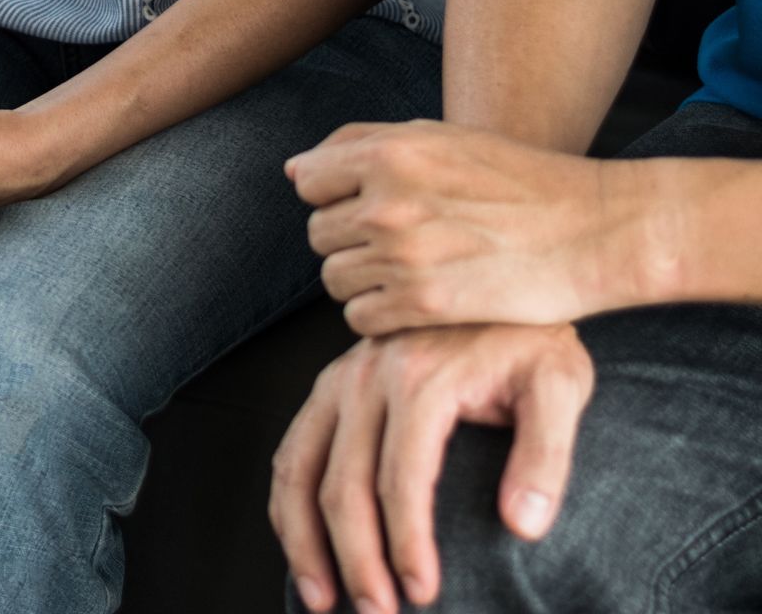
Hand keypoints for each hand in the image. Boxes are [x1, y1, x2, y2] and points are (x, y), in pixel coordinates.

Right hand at [270, 324, 593, 612]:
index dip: (406, 544)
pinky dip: (287, 502)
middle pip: (341, 483)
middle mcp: (367, 376)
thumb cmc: (532, 332)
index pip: (401, 480)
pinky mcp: (331, 382)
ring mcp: (340, 377)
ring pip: (297, 468)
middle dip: (355, 559)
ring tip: (320, 597)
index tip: (423, 593)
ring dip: (303, 539)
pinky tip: (301, 542)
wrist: (500, 267)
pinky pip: (291, 448)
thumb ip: (546, 456)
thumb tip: (522, 527)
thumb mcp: (561, 384)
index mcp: (421, 379)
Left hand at [289, 121, 648, 334]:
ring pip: (334, 278)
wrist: (595, 229)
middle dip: (350, 238)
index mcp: (388, 155)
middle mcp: (387, 204)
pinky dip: (380, 315)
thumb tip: (295, 171)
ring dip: (363, 279)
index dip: (334, 193)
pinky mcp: (422, 306)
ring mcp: (402, 257)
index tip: (370, 202)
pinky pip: (359, 318)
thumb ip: (360, 144)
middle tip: (400, 241)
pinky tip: (416, 300)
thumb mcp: (441, 138)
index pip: (307, 180)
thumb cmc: (516, 179)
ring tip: (410, 270)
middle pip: (318, 233)